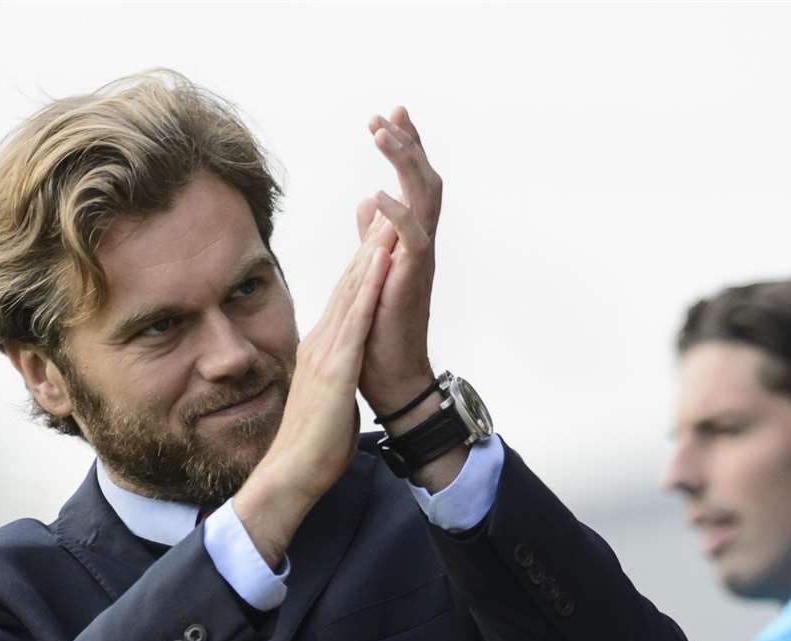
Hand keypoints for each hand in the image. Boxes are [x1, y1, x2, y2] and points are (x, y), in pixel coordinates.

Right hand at [234, 217, 392, 565]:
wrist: (291, 473)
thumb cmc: (311, 447)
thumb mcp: (328, 403)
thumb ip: (335, 383)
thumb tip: (343, 380)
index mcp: (320, 352)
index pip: (345, 301)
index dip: (361, 266)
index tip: (378, 237)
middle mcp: (320, 344)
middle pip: (347, 286)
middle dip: (368, 246)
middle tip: (385, 209)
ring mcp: (326, 353)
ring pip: (352, 293)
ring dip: (371, 254)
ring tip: (388, 218)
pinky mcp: (335, 368)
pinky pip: (357, 319)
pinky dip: (370, 287)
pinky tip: (382, 260)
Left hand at [354, 107, 443, 419]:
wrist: (391, 378)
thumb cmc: (381, 333)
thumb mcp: (371, 272)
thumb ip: (373, 237)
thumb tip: (366, 201)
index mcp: (409, 240)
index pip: (411, 183)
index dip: (404, 148)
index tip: (388, 115)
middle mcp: (420, 245)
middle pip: (424, 181)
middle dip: (408, 143)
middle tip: (390, 112)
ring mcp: (420, 261)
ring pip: (424, 198)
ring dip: (404, 163)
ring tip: (383, 133)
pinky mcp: (413, 280)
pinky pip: (412, 239)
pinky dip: (397, 215)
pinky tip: (378, 193)